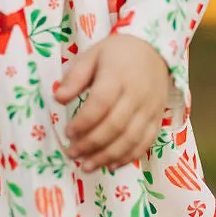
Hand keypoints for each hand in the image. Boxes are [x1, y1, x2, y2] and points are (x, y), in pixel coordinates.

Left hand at [52, 32, 169, 171]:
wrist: (154, 50)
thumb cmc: (118, 53)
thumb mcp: (93, 55)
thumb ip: (75, 77)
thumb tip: (58, 99)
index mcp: (118, 75)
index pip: (100, 103)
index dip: (83, 122)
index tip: (67, 133)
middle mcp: (137, 94)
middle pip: (115, 126)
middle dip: (91, 144)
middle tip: (72, 153)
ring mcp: (150, 108)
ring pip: (130, 139)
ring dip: (107, 156)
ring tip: (86, 166)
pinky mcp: (157, 118)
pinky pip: (145, 143)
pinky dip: (128, 157)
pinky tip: (110, 166)